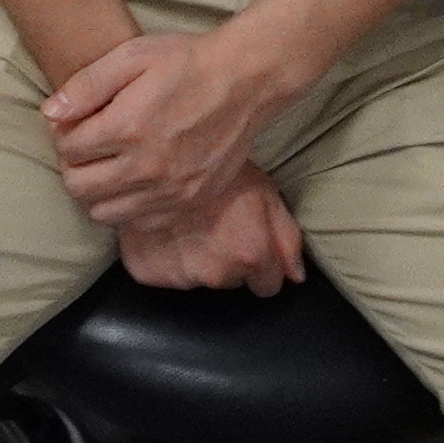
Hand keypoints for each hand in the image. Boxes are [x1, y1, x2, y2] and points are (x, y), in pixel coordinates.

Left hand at [41, 19, 303, 237]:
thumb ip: (86, 86)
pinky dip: (127, 207)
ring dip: (95, 191)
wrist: (246, 80)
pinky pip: (139, 222)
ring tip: (106, 166)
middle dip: (72, 166)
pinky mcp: (190, 201)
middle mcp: (146, 166)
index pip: (67, 148)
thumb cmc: (186, 62)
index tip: (73, 123)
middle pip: (78, 187)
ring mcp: (170, 190)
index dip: (62, 134)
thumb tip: (49, 113)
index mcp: (127, 127)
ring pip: (104, 212)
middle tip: (84, 147)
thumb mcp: (131, 56)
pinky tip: (134, 181)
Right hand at [110, 169, 304, 294]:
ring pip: (200, 278)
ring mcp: (180, 276)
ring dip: (199, 258)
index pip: (268, 286)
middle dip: (230, 260)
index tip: (250, 244)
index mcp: (250, 253)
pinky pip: (165, 274)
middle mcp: (217, 272)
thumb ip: (287, 237)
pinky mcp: (147, 273)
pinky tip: (167, 230)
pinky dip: (167, 257)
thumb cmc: (213, 166)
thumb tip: (296, 275)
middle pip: (233, 281)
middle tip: (217, 224)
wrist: (156, 156)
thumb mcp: (264, 191)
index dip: (262, 264)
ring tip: (190, 223)